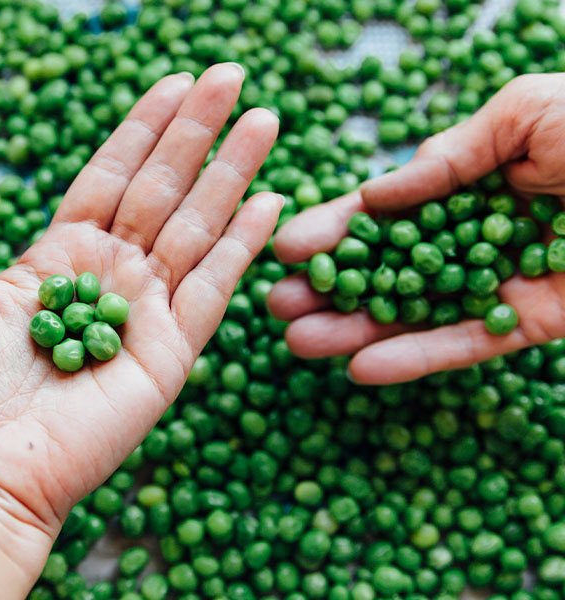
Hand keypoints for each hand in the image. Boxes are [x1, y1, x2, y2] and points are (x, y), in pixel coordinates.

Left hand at [0, 64, 279, 587]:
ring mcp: (143, 314)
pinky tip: (267, 202)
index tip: (174, 82)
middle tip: (233, 76)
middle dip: (198, 131)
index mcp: (56, 256)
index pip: (110, 176)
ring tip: (265, 119)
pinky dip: (241, 247)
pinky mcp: (168, 355)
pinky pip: (211, 291)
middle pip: (163, 190)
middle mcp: (107, 277)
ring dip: (232, 173)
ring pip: (196, 228)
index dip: (142, 129)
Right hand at [269, 73, 564, 384]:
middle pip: (391, 268)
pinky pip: (469, 343)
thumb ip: (449, 155)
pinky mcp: (534, 324)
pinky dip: (418, 357)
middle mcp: (478, 234)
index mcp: (473, 181)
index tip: (287, 247)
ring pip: (417, 312)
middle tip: (275, 304)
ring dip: (356, 329)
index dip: (337, 230)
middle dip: (331, 287)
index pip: (389, 211)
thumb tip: (377, 195)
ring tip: (298, 341)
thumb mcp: (525, 112)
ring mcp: (503, 281)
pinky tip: (363, 368)